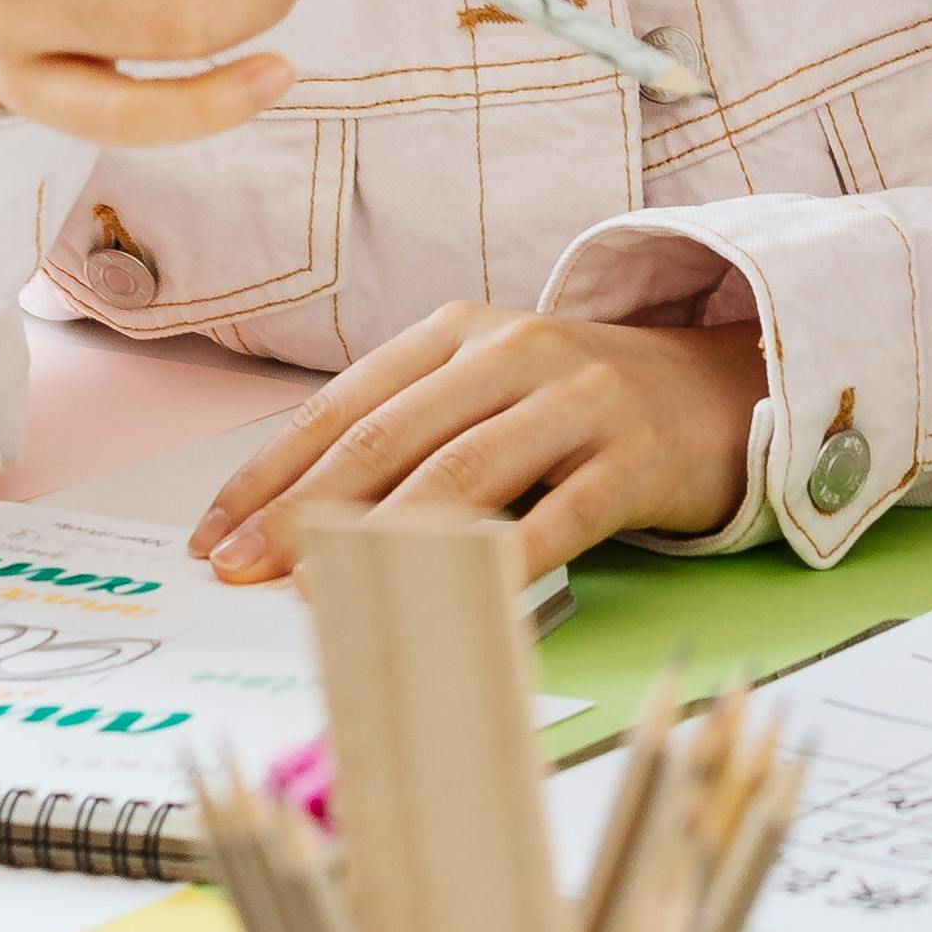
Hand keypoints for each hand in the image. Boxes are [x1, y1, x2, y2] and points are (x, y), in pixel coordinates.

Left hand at [193, 304, 764, 582]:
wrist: (718, 388)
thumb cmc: (577, 407)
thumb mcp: (486, 394)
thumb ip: (408, 439)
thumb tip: (293, 527)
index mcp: (459, 333)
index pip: (343, 406)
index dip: (270, 474)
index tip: (213, 535)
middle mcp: (513, 353)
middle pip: (389, 439)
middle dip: (302, 511)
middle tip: (241, 570)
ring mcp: (578, 403)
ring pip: (463, 474)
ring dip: (381, 538)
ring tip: (320, 590)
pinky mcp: (633, 460)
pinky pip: (557, 517)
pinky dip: (500, 561)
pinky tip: (453, 598)